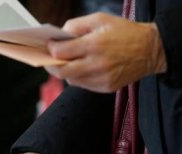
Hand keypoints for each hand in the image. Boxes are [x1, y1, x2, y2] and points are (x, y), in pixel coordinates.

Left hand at [45, 13, 166, 92]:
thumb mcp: (100, 19)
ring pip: (71, 80)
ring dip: (65, 72)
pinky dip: (78, 77)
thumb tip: (58, 36)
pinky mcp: (106, 87)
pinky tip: (82, 68)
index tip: (49, 45)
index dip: (51, 49)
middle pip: (61, 71)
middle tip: (48, 60)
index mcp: (94, 45)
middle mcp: (97, 64)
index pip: (60, 52)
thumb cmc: (125, 32)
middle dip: (51, 65)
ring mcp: (101, 78)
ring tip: (67, 62)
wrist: (150, 49)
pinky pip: (83, 85)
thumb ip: (76, 25)